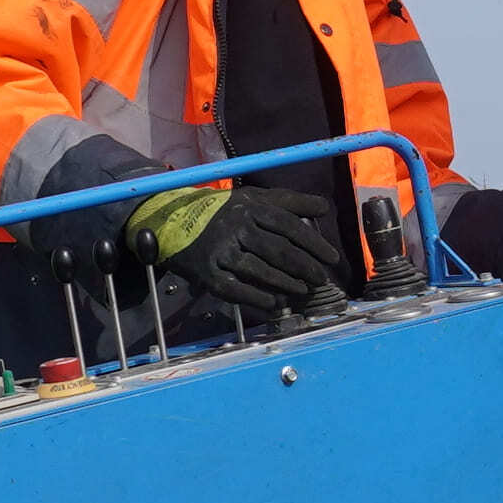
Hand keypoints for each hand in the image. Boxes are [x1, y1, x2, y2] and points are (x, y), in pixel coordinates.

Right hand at [138, 181, 351, 319]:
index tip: (331, 258)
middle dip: (304, 267)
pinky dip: (256, 298)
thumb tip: (325, 207)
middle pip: (278, 250)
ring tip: (303, 291)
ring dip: (285, 284)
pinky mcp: (207, 272)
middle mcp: (236, 226)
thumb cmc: (222, 211)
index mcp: (250, 207)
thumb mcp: (253, 197)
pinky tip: (273, 304)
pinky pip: (235, 289)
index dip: (313, 243)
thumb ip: (289, 201)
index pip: (289, 225)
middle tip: (321, 279)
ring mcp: (220, 250)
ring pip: (259, 270)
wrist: (170, 220)